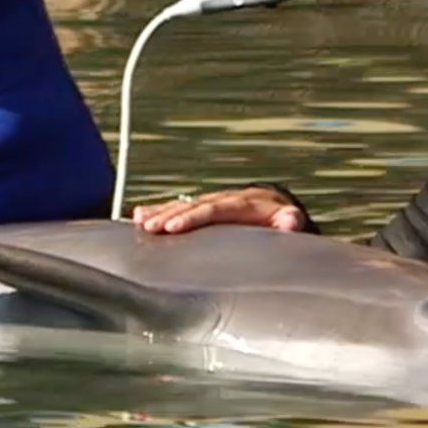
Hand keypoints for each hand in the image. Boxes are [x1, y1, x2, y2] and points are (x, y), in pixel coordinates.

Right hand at [133, 186, 305, 234]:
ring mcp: (207, 202)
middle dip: (169, 216)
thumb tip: (289, 221)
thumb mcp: (289, 219)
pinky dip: (156, 209)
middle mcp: (220, 199)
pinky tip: (137, 215)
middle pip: (191, 206)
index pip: (213, 209)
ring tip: (139, 222)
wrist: (272, 205)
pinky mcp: (199, 208)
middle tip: (149, 227)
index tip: (174, 227)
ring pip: (180, 204)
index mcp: (241, 204)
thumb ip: (289, 220)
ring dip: (159, 212)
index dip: (193, 218)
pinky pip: (176, 206)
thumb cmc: (280, 218)